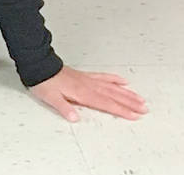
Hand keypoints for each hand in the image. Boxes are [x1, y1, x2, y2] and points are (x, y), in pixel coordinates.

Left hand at [29, 65, 146, 121]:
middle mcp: (88, 85)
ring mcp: (88, 79)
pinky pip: (104, 77)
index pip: (106, 103)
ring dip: (126, 93)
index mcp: (82, 93)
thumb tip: (74, 117)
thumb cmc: (44, 82)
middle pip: (113, 95)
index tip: (135, 115)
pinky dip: (114, 79)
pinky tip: (122, 81)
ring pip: (112, 86)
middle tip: (144, 108)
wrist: (39, 66)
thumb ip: (64, 107)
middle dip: (130, 103)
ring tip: (139, 98)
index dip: (121, 110)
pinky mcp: (85, 76)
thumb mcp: (51, 98)